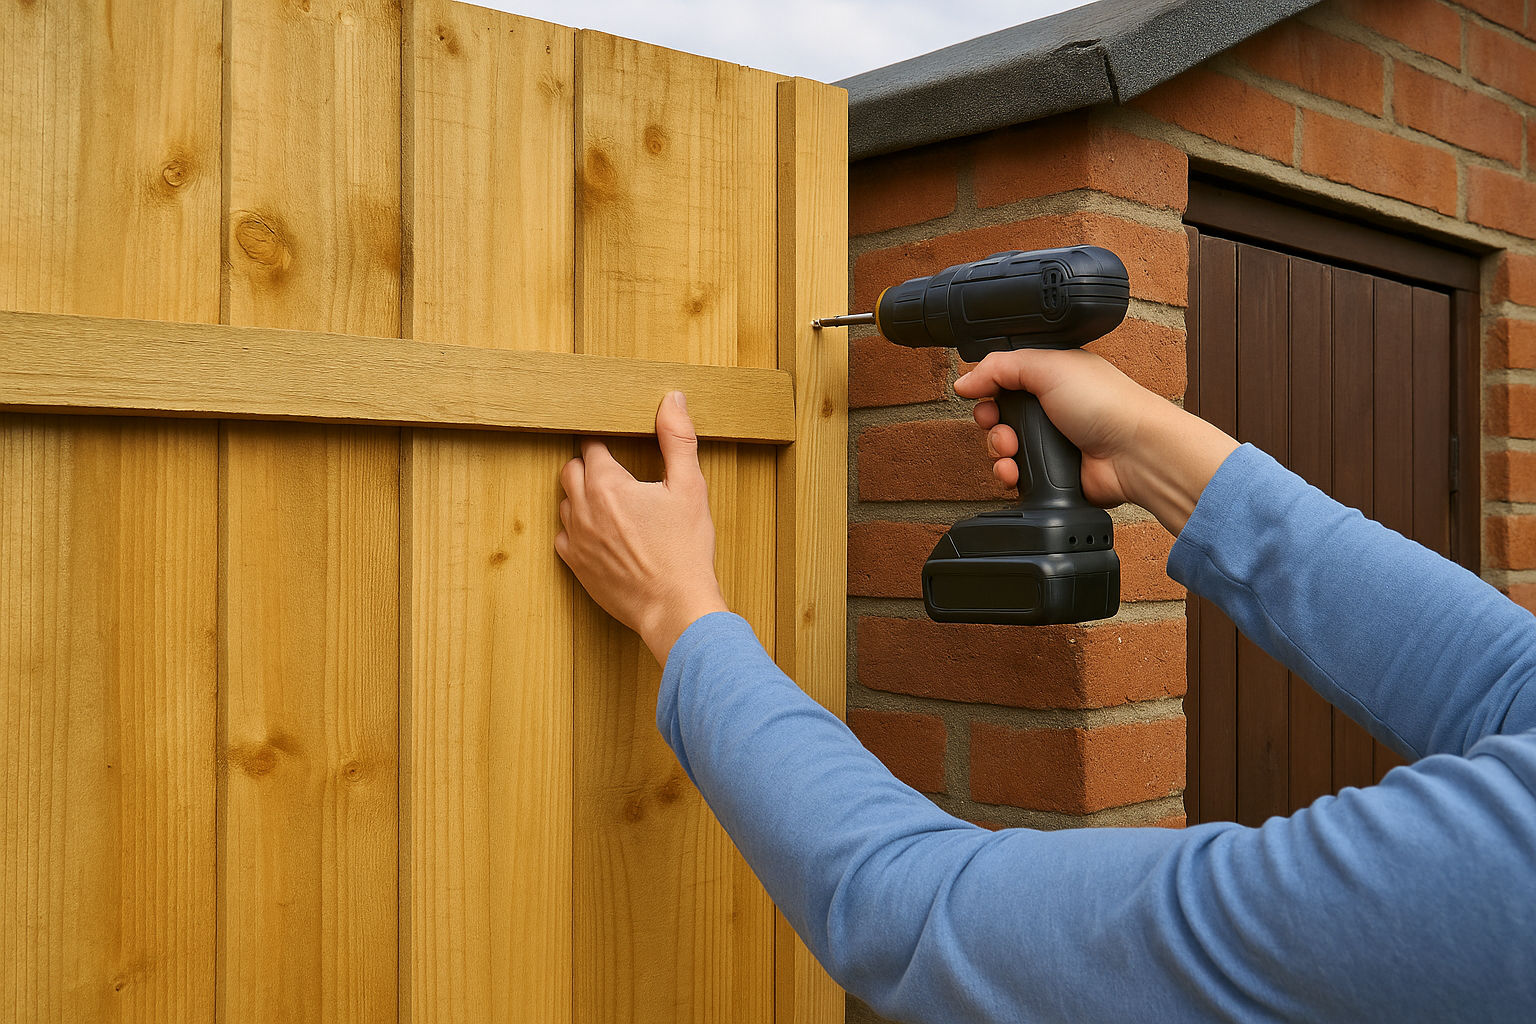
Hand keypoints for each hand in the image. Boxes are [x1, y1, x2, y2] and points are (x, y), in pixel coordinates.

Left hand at [555, 392, 728, 664]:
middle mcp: (583, 509)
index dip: (605, 442)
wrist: (674, 607)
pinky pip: (563, 537)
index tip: (617, 445)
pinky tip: (602, 534)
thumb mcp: (690, 487)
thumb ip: (678, 439)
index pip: (591, 446)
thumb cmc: (684, 550)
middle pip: (571, 470)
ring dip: (582, 497)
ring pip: (565, 503)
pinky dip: (577, 530)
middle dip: (589, 466)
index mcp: (607, 484)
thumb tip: (671, 400)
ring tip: (611, 503)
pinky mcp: (576, 566)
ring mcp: (575, 540)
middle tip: (616, 472)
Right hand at [954, 348, 1238, 534]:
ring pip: (1003, 448)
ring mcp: (1051, 442)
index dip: (988, 389)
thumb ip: (1000, 367)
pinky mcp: (1051, 473)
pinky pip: (1015, 475)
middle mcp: (1050, 408)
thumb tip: (965, 380)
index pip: (1005, 381)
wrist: (1132, 452)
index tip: (983, 397)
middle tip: (996, 425)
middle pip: (998, 415)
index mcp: (1051, 376)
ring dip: (997, 450)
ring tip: (1011, 452)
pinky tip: (1014, 473)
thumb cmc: (1105, 403)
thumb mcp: (1047, 365)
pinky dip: (1008, 474)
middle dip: (989, 423)